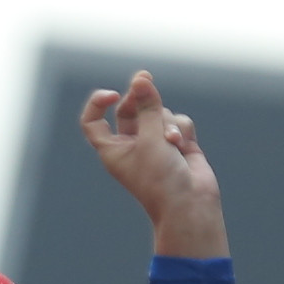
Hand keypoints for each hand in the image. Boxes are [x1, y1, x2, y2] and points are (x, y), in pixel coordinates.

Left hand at [82, 71, 227, 258]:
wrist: (190, 205)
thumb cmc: (161, 179)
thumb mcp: (150, 139)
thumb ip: (147, 106)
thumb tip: (141, 78)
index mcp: (112, 149)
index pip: (93, 121)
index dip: (98, 103)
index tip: (112, 94)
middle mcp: (131, 145)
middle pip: (130, 108)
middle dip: (141, 98)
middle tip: (147, 87)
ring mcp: (155, 144)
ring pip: (158, 112)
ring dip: (166, 121)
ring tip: (171, 142)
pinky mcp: (178, 144)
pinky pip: (177, 121)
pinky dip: (181, 129)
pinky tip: (184, 146)